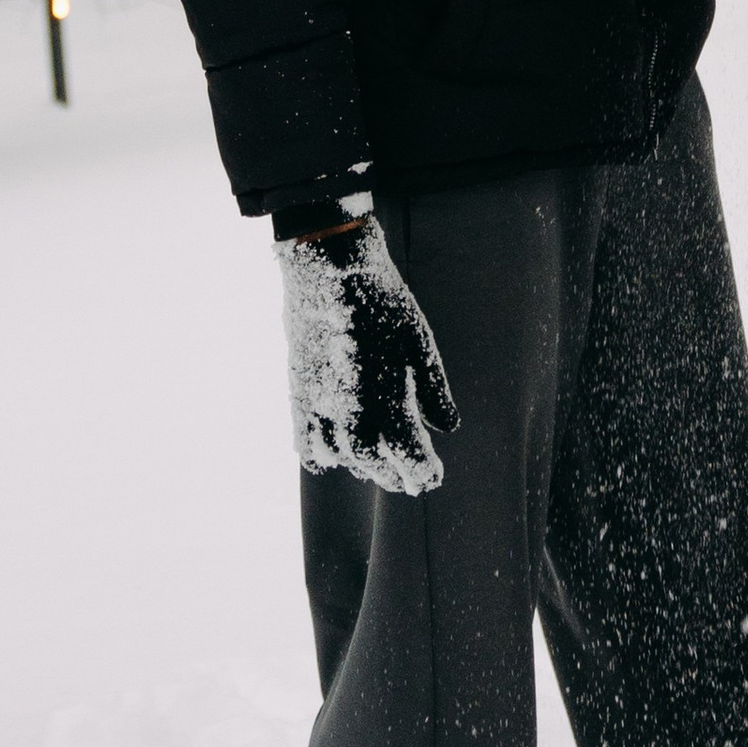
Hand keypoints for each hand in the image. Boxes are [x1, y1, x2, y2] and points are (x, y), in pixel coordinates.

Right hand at [278, 217, 458, 493]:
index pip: (409, 455)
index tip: (432, 479)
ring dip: (363, 468)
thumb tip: (448, 427)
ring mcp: (320, 404)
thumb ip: (432, 389)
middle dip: (395, 474)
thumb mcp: (418, 339)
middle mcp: (351, 411)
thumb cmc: (381, 298)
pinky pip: (306, 440)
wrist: (330, 265)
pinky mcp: (299, 391)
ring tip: (377, 469)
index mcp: (386, 399)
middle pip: (375, 461)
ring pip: (342, 456)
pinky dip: (321, 454)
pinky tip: (334, 455)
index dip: (422, 471)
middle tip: (410, 481)